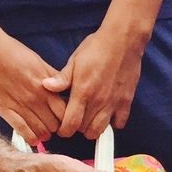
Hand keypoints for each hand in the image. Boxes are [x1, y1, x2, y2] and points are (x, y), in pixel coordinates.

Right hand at [0, 30, 64, 144]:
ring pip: (41, 131)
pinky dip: (30, 138)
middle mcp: (36, 99)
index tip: (64, 117)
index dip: (67, 117)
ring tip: (44, 132)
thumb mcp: (39, 62)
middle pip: (55, 124)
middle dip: (56, 127)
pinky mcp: (5, 110)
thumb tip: (66, 87)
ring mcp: (20, 106)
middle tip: (53, 126)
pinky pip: (23, 131)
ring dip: (44, 134)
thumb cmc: (13, 53)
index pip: (65, 112)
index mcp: (46, 87)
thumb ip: (53, 78)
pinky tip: (32, 137)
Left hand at [43, 24, 145, 139]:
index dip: (64, 130)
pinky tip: (108, 114)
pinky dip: (113, 123)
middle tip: (75, 119)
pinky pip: (119, 123)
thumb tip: (45, 86)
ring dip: (93, 128)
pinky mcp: (126, 102)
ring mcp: (113, 103)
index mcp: (82, 92)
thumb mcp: (74, 60)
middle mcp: (98, 102)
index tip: (62, 127)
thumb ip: (62, 78)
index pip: (70, 124)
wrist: (122, 41)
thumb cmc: (96, 48)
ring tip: (89, 119)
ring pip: (101, 130)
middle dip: (77, 129)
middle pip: (85, 131)